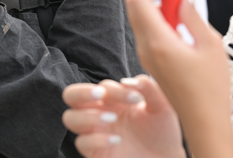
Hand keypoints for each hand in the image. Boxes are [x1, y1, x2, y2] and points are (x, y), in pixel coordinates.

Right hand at [62, 76, 185, 157]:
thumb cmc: (162, 130)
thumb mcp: (162, 105)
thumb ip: (149, 88)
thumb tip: (127, 81)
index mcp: (113, 99)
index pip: (101, 86)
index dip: (115, 89)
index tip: (137, 99)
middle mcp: (99, 113)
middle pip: (71, 95)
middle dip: (82, 92)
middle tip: (101, 96)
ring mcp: (95, 132)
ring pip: (70, 118)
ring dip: (87, 116)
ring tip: (112, 120)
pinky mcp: (95, 152)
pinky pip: (81, 143)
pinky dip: (96, 139)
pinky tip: (117, 140)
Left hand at [124, 0, 232, 156]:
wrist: (203, 121)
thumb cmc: (211, 87)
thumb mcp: (209, 45)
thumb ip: (192, 16)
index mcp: (158, 41)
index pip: (139, 1)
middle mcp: (146, 48)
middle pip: (135, 7)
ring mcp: (146, 56)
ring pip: (140, 20)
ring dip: (155, 5)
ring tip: (180, 4)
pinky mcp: (151, 62)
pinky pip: (147, 33)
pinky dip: (157, 20)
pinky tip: (178, 23)